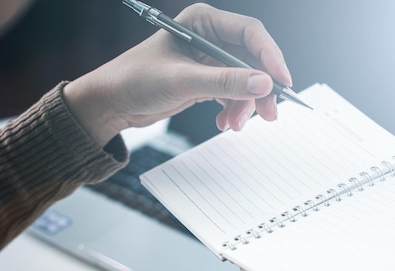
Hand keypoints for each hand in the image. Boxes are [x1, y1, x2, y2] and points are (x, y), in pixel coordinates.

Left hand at [64, 3, 291, 145]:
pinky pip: (231, 94)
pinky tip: (224, 122)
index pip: (251, 33)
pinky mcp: (206, 80)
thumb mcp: (183, 81)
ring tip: (234, 125)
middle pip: (252, 61)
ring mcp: (209, 61)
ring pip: (244, 81)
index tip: (281, 82)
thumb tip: (264, 83)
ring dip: (244, 105)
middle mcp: (210, 37)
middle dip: (259, 89)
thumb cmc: (135, 80)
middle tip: (268, 114)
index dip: (270, 57)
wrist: (112, 103)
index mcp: (204, 21)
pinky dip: (232, 109)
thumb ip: (224, 82)